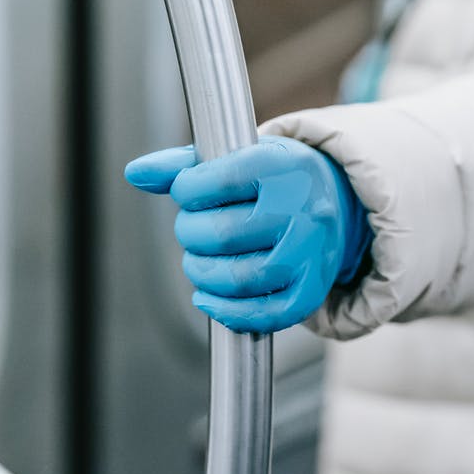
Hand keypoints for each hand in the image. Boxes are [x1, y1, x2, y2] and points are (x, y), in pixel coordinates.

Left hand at [125, 136, 370, 332]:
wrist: (337, 202)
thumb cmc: (274, 180)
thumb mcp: (235, 158)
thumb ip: (182, 165)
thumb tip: (136, 172)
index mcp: (281, 168)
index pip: (217, 181)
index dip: (187, 190)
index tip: (187, 192)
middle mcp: (302, 210)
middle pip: (223, 234)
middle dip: (190, 235)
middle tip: (192, 230)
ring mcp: (312, 254)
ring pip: (241, 278)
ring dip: (203, 275)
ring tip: (198, 262)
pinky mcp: (312, 290)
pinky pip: (265, 314)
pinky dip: (227, 312)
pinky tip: (207, 298)